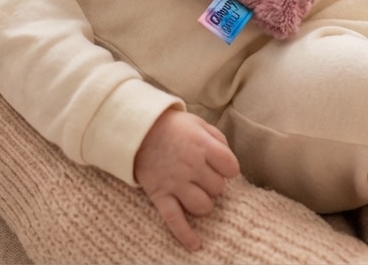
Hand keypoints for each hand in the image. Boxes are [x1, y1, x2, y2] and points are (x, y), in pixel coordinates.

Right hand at [134, 109, 240, 251]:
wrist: (136, 129)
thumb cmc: (171, 126)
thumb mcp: (197, 124)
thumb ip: (217, 140)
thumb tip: (228, 162)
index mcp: (202, 146)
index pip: (231, 168)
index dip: (228, 168)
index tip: (221, 165)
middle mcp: (191, 166)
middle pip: (218, 189)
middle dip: (213, 184)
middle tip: (203, 176)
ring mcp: (175, 182)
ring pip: (203, 206)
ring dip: (203, 203)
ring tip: (196, 193)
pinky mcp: (160, 195)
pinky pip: (174, 220)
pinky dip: (185, 235)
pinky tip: (195, 245)